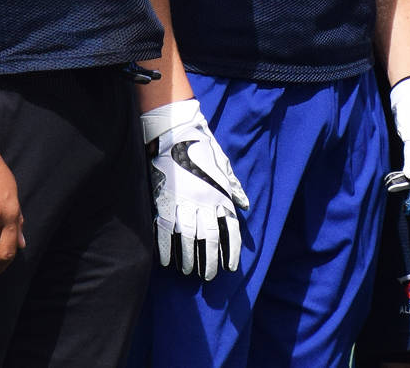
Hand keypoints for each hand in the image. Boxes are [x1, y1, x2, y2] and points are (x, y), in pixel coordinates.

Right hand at [142, 99, 250, 279]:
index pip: (231, 230)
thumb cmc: (202, 148)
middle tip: (208, 276)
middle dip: (209, 261)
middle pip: (209, 240)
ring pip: (188, 240)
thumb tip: (245, 204)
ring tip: (189, 271)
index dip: (231, 251)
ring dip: (189, 259)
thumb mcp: (224, 167)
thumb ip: (234, 188)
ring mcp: (183, 203)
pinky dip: (167, 249)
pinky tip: (168, 262)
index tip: (229, 267)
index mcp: (221, 195)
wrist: (176, 133)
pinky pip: (165, 232)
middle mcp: (204, 202)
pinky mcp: (165, 201)